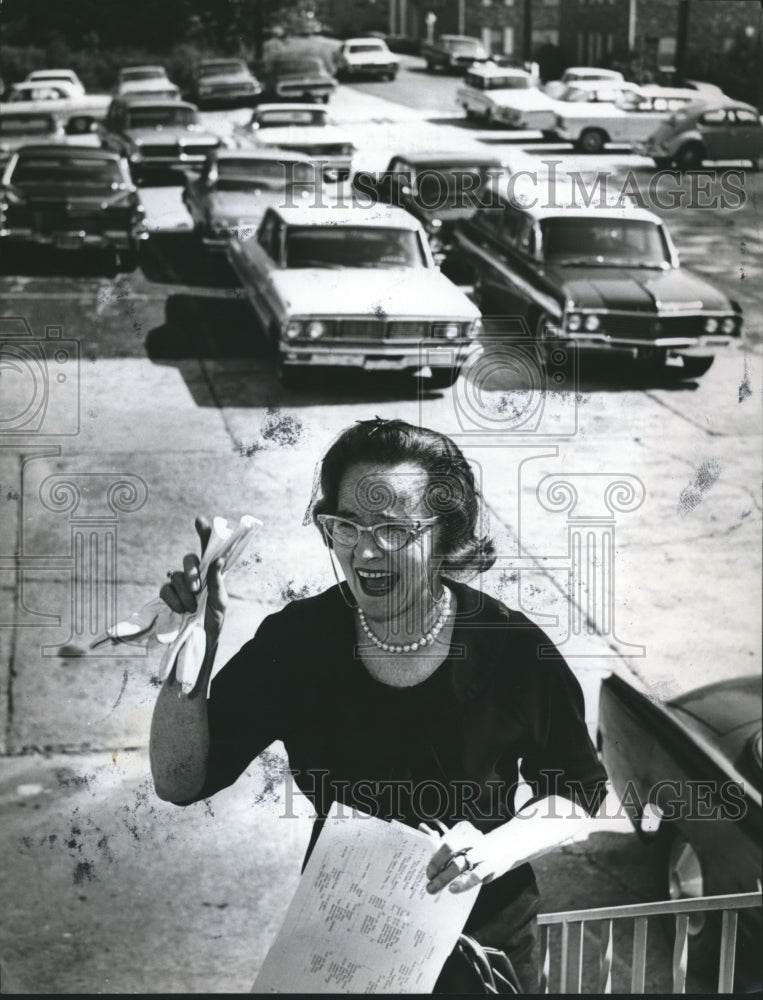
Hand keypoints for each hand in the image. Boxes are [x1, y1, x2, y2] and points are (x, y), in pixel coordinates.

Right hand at [159, 516, 227, 638]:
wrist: (202, 641)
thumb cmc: (214, 619)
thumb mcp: (220, 602)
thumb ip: (217, 581)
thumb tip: (219, 560)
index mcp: (211, 573)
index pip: (208, 549)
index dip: (204, 533)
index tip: (200, 520)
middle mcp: (195, 575)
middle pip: (189, 559)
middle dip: (191, 571)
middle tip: (197, 588)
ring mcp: (180, 585)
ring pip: (176, 576)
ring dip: (185, 593)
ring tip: (192, 608)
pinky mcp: (169, 596)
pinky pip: (165, 589)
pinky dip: (173, 600)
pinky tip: (181, 610)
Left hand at [422, 820, 495, 894]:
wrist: (506, 848)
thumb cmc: (475, 846)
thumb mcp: (460, 838)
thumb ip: (440, 836)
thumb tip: (421, 828)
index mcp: (463, 830)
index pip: (445, 842)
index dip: (435, 857)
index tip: (427, 871)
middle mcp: (472, 838)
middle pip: (450, 849)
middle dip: (437, 865)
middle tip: (428, 881)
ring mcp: (482, 852)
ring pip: (460, 864)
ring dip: (445, 878)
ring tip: (435, 888)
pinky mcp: (491, 866)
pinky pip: (475, 876)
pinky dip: (463, 883)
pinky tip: (453, 889)